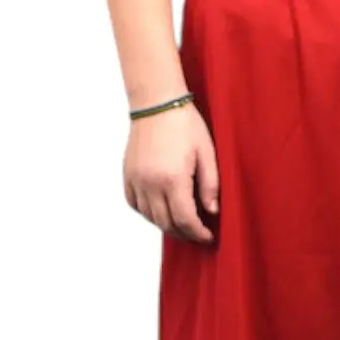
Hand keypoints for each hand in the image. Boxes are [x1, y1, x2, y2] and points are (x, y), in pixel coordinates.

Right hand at [123, 102, 218, 241]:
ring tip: (183, 224)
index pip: (185, 220)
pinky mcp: (127, 174)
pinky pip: (135, 204)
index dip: (198, 233)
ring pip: (150, 217)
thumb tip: (211, 211)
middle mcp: (150, 183)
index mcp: (173, 179)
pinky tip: (161, 211)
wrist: (156, 103)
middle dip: (184, 233)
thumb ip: (210, 185)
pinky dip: (148, 213)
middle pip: (166, 223)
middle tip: (198, 234)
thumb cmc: (185, 124)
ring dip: (167, 225)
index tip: (208, 237)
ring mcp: (136, 180)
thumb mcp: (207, 153)